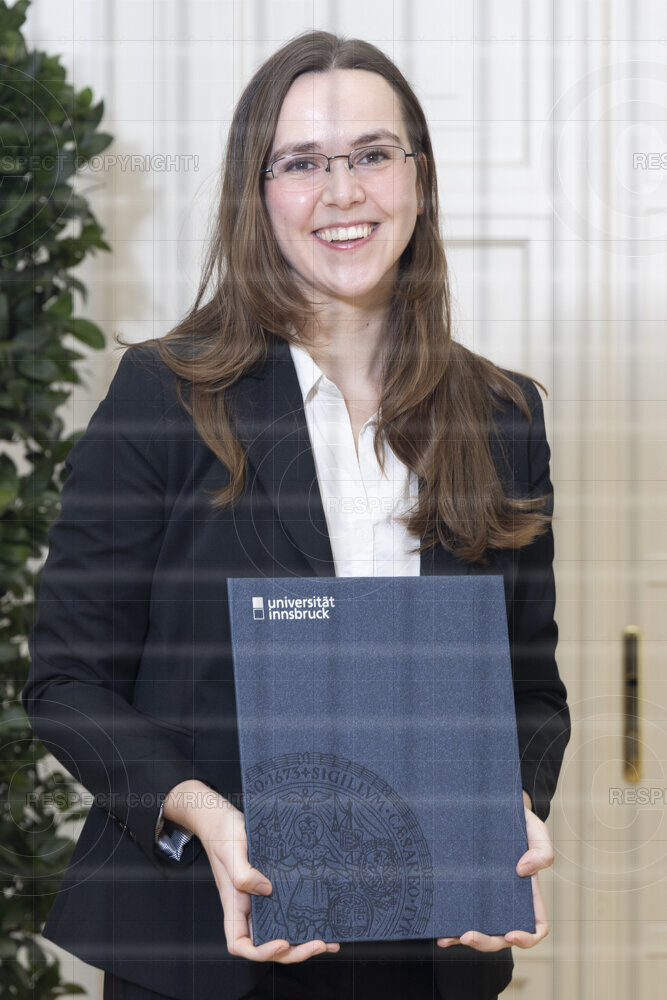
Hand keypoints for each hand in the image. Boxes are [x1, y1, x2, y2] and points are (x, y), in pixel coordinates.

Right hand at [166, 781, 340, 962]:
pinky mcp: (273, 889)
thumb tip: (267, 890)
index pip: (241, 944)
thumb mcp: (231, 851)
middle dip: (293, 951)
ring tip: (329, 942)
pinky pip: (288, 912)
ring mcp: (261, 901)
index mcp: (234, 906)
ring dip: (303, 942)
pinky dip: (305, 920)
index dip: (261, 951)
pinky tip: (325, 921)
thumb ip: (243, 873)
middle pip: (267, 944)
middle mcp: (248, 909)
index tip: (282, 941)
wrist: (224, 819)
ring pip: (280, 932)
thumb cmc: (224, 834)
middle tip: (319, 944)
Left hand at [437, 792, 552, 952]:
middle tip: (467, 935)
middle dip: (486, 941)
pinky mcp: (467, 891)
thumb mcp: (536, 831)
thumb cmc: (520, 822)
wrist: (493, 807)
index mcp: (528, 895)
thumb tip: (523, 871)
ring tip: (449, 936)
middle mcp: (507, 902)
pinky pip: (461, 916)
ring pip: (479, 930)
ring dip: (464, 939)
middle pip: (502, 936)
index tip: (511, 934)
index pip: (536, 927)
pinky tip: (438, 932)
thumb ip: (542, 851)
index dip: (526, 938)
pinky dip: (451, 928)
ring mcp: (486, 899)